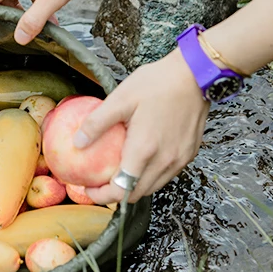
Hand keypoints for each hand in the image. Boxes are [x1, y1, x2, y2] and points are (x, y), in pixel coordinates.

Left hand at [79, 48, 209, 203]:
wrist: (195, 75)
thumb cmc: (156, 84)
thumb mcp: (120, 99)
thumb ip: (97, 123)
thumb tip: (77, 143)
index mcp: (145, 150)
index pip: (122, 190)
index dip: (102, 195)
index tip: (87, 188)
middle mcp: (165, 161)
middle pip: (137, 193)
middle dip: (115, 194)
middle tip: (97, 182)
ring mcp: (180, 160)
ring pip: (153, 186)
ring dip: (133, 186)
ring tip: (115, 172)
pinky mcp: (189, 154)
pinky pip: (166, 174)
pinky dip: (149, 175)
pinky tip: (138, 160)